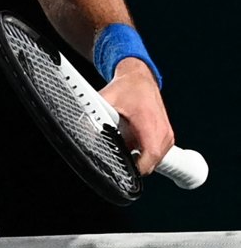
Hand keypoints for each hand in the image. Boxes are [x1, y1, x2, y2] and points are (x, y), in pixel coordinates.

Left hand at [100, 57, 174, 174]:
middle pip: (152, 162)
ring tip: (124, 144)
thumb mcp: (107, 99)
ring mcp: (166, 134)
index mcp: (149, 122)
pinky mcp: (166, 135)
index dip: (138, 167)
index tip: (124, 169)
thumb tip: (81, 125)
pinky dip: (143, 152)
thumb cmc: (127, 87)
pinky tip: (131, 140)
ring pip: (154, 159)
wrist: (140, 78)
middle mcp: (162, 130)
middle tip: (118, 155)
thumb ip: (95, 113)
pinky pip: (155, 152)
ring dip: (138, 157)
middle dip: (134, 163)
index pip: (150, 155)